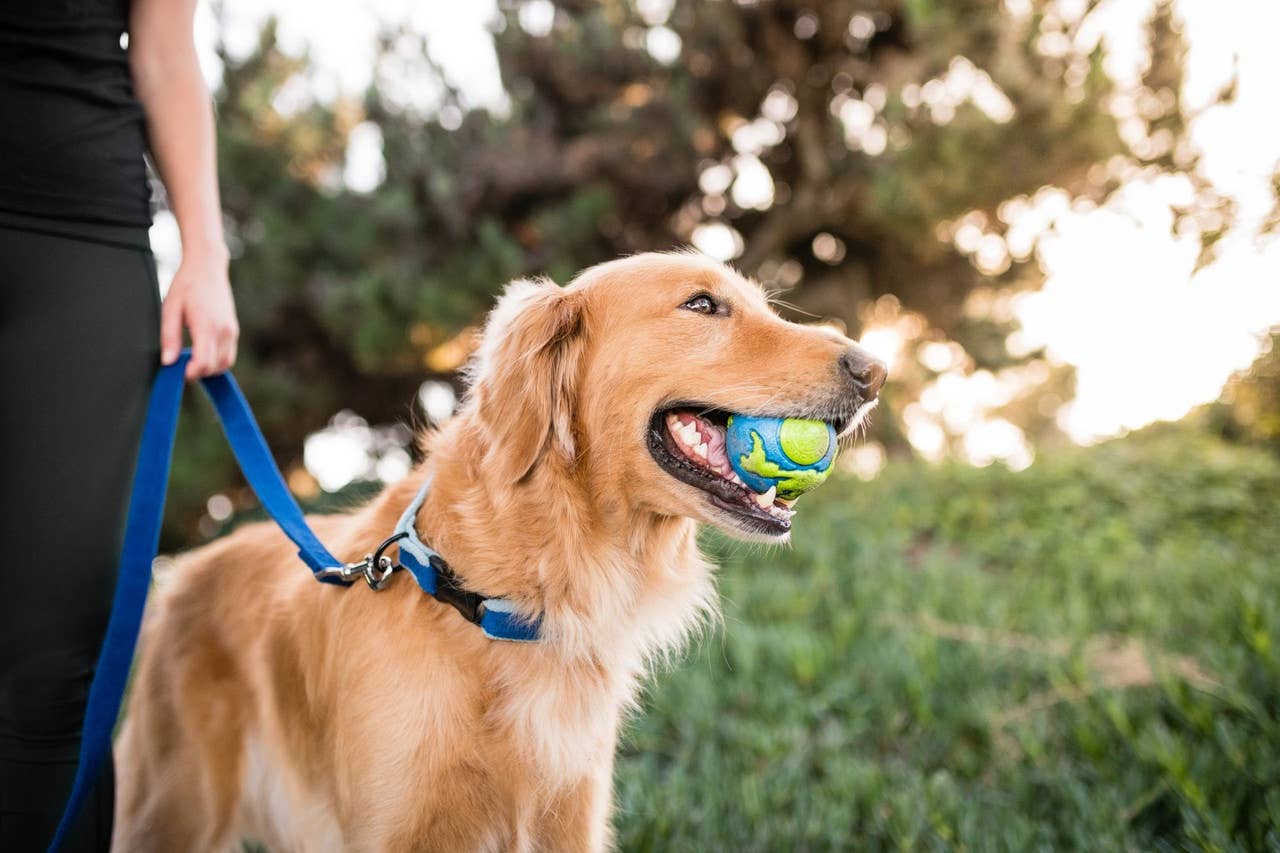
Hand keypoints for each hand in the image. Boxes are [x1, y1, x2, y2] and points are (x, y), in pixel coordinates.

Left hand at [159, 248, 238, 380]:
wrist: (208, 267)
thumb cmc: (186, 285)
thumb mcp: (170, 309)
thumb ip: (169, 337)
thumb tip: (168, 362)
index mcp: (206, 326)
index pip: (203, 362)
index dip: (190, 373)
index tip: (178, 372)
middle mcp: (224, 331)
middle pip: (214, 367)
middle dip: (198, 372)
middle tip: (180, 364)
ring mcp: (232, 331)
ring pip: (225, 364)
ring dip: (209, 368)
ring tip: (191, 359)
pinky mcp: (234, 331)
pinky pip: (229, 355)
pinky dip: (217, 361)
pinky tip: (202, 352)